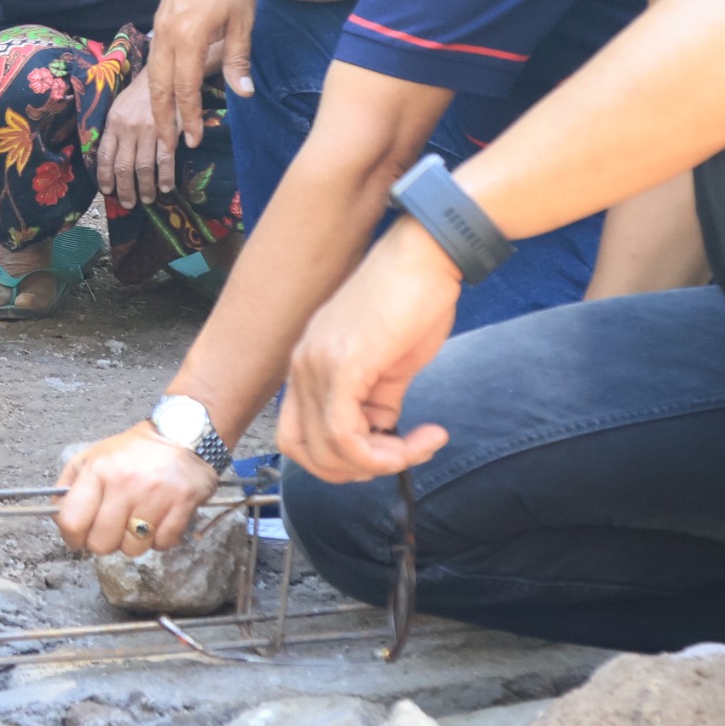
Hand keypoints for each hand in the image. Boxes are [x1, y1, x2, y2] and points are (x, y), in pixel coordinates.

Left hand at [54, 423, 218, 556]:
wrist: (182, 435)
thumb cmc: (134, 451)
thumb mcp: (93, 456)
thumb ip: (69, 485)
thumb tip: (56, 514)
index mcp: (99, 470)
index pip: (72, 521)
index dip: (72, 536)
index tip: (78, 537)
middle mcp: (124, 484)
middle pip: (101, 543)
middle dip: (103, 541)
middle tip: (111, 528)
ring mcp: (154, 497)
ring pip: (132, 549)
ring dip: (133, 542)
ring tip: (137, 521)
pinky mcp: (181, 506)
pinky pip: (162, 545)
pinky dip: (159, 539)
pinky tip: (158, 521)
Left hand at [94, 61, 170, 207]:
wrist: (165, 74)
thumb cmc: (140, 94)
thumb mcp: (119, 107)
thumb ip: (114, 131)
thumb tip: (109, 156)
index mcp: (113, 123)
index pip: (105, 156)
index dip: (105, 177)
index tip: (107, 191)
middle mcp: (128, 128)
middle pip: (123, 166)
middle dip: (125, 189)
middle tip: (128, 204)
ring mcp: (148, 130)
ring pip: (143, 167)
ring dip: (145, 188)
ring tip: (147, 199)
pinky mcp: (168, 131)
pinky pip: (165, 160)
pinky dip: (166, 176)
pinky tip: (166, 187)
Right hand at [151, 0, 259, 151]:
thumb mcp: (243, 22)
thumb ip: (238, 59)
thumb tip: (243, 94)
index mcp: (189, 35)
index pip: (185, 87)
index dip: (188, 116)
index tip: (194, 140)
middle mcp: (168, 34)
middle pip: (160, 87)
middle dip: (164, 119)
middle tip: (170, 147)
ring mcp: (160, 27)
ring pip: (152, 75)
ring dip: (157, 104)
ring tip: (163, 128)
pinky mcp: (159, 22)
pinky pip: (153, 61)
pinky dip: (156, 84)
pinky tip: (162, 96)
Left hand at [277, 218, 460, 483]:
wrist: (428, 254)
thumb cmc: (413, 300)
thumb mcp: (387, 363)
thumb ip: (375, 401)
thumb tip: (380, 437)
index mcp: (307, 364)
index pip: (296, 437)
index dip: (336, 462)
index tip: (384, 455)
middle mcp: (302, 365)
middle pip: (305, 453)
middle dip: (356, 472)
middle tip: (402, 458)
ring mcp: (319, 364)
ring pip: (328, 451)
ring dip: (381, 465)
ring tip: (423, 445)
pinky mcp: (345, 364)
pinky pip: (347, 435)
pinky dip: (389, 453)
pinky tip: (427, 437)